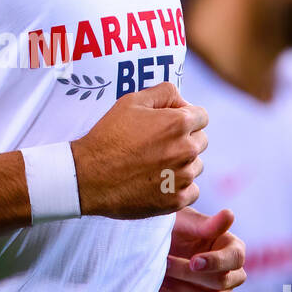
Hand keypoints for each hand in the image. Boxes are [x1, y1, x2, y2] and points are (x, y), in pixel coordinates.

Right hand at [70, 81, 207, 218]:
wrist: (88, 176)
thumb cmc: (108, 137)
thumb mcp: (131, 102)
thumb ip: (163, 92)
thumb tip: (182, 99)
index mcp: (179, 123)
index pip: (202, 117)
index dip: (185, 118)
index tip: (168, 126)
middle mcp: (186, 149)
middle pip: (201, 141)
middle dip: (185, 140)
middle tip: (158, 146)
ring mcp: (183, 177)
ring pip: (196, 166)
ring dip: (182, 164)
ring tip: (154, 165)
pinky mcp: (177, 200)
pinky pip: (192, 190)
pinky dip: (179, 187)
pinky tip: (158, 182)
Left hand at [159, 207, 245, 291]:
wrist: (146, 255)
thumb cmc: (168, 231)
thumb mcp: (181, 222)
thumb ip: (205, 224)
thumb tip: (229, 215)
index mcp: (231, 249)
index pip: (236, 258)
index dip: (216, 261)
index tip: (193, 261)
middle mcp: (231, 275)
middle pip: (224, 283)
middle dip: (189, 275)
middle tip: (164, 264)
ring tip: (164, 280)